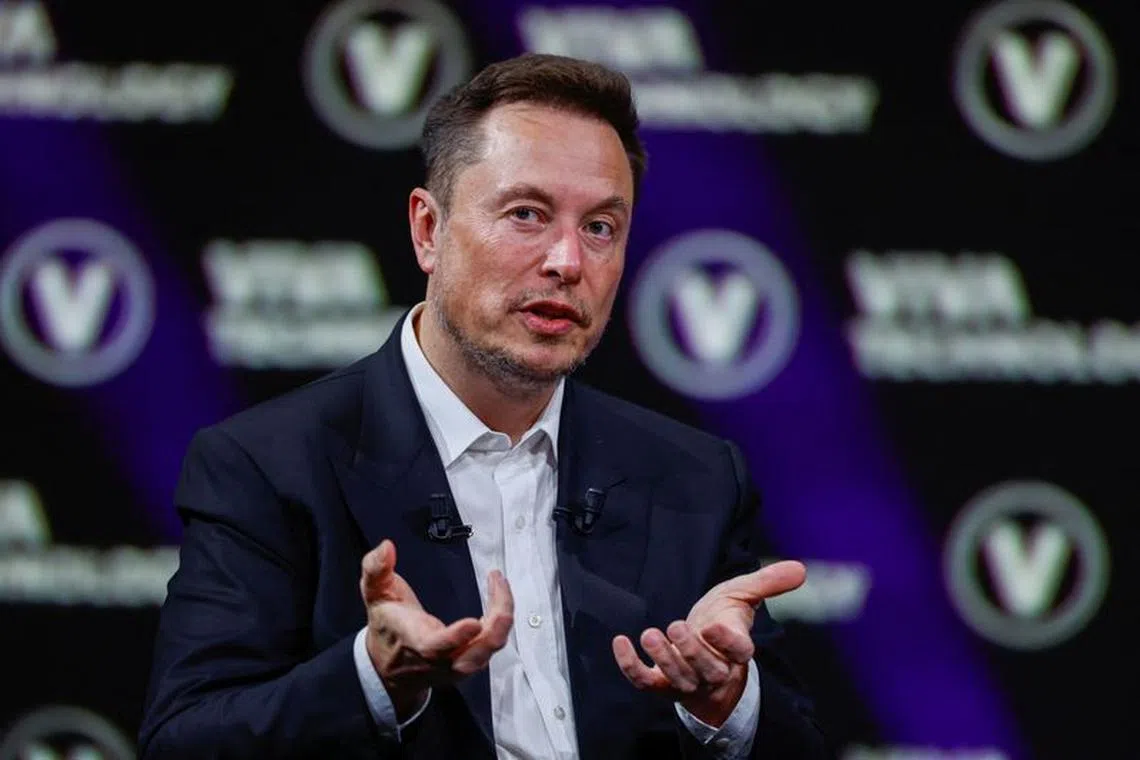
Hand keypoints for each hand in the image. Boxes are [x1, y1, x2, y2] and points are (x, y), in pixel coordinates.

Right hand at [360, 539, 513, 718]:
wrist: (389, 666)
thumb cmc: (387, 627)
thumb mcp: (374, 594)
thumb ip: (375, 569)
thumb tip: (386, 548)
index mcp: (415, 642)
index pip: (435, 647)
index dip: (456, 637)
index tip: (474, 623)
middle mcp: (439, 660)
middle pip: (473, 655)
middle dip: (495, 622)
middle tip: (499, 584)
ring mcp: (456, 665)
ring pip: (487, 651)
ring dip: (502, 620)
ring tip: (501, 586)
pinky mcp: (468, 663)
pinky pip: (491, 646)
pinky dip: (501, 624)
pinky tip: (500, 599)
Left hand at [612, 560, 805, 726]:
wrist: (703, 646)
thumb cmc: (724, 619)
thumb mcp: (744, 595)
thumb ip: (769, 582)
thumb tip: (800, 568)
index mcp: (736, 649)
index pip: (739, 652)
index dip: (728, 642)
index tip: (715, 626)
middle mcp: (714, 671)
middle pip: (707, 670)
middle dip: (690, 651)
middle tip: (675, 627)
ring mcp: (687, 681)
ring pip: (679, 679)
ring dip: (664, 659)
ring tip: (650, 634)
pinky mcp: (662, 684)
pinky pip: (645, 682)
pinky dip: (631, 666)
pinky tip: (621, 642)